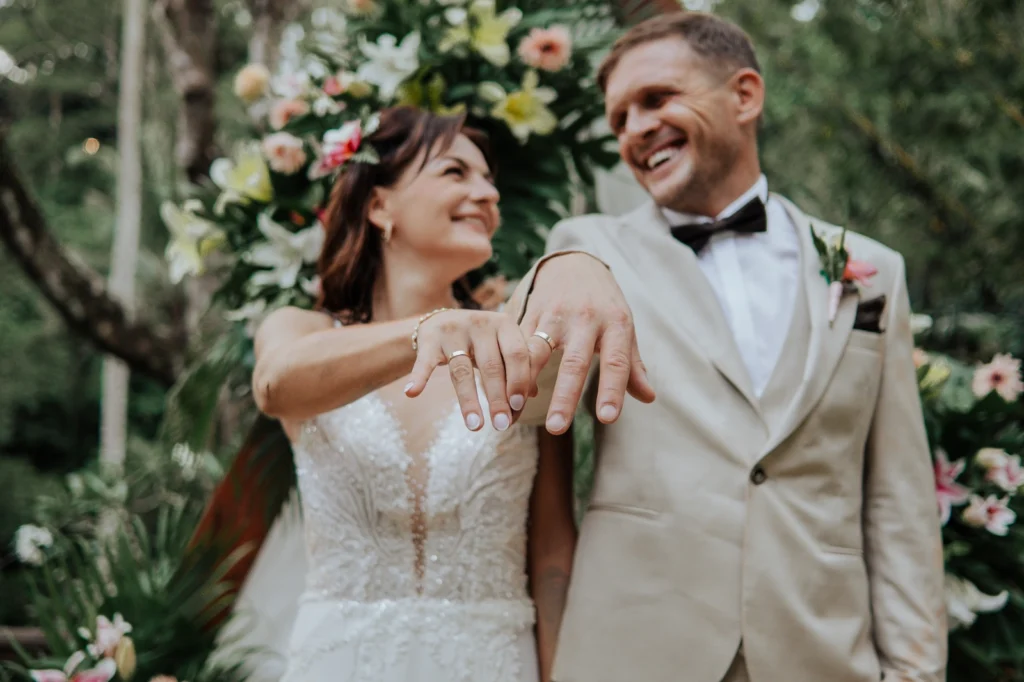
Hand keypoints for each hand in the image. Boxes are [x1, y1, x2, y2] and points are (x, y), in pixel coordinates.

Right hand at [404, 309, 530, 431]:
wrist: (440, 321)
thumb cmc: (480, 342)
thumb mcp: (501, 347)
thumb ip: (517, 368)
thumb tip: (533, 395)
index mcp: (505, 324)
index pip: (517, 354)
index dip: (520, 380)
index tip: (519, 406)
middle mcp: (481, 324)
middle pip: (491, 366)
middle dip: (498, 398)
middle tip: (502, 425)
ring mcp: (454, 330)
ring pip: (462, 370)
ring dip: (469, 401)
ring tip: (475, 426)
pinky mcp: (430, 340)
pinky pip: (425, 362)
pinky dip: (418, 376)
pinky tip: (412, 393)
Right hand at [520, 253, 654, 433]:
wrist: (575, 264)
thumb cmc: (605, 304)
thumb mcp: (624, 328)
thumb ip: (632, 365)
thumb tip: (648, 398)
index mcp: (615, 324)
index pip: (617, 362)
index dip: (612, 390)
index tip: (606, 419)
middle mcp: (586, 318)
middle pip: (574, 362)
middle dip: (565, 396)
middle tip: (557, 428)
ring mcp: (555, 314)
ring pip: (539, 351)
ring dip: (527, 383)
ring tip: (517, 412)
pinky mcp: (531, 311)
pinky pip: (519, 343)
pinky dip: (514, 369)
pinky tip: (511, 393)